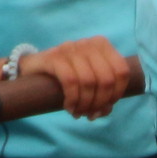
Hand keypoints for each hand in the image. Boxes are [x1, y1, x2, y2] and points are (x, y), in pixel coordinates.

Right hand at [21, 37, 139, 118]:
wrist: (34, 67)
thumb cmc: (67, 74)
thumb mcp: (88, 78)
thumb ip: (102, 92)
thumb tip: (105, 110)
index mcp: (102, 45)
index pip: (122, 72)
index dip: (117, 94)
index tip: (106, 106)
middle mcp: (88, 44)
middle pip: (106, 79)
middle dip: (99, 102)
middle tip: (90, 114)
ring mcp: (70, 48)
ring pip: (88, 82)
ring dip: (85, 104)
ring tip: (79, 113)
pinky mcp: (54, 57)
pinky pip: (70, 81)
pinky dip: (73, 99)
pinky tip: (69, 107)